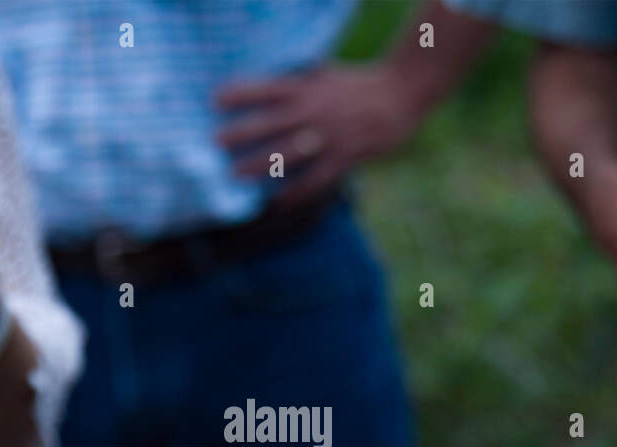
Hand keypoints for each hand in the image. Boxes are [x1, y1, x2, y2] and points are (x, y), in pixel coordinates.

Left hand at [216, 64, 425, 207]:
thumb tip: (269, 84)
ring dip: (258, 166)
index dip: (241, 93)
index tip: (216, 100)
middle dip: (241, 134)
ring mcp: (328, 137)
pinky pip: (314, 181)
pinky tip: (276, 203)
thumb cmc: (359, 84)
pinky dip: (294, 194)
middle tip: (216, 143)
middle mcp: (314, 111)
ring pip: (287, 154)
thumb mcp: (325, 73)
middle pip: (269, 124)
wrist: (401, 94)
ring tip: (236, 175)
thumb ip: (298, 81)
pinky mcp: (344, 158)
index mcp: (307, 87)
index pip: (267, 89)